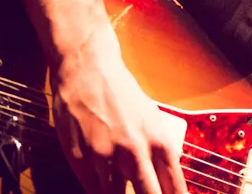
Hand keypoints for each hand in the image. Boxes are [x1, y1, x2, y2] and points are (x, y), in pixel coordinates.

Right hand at [50, 26, 188, 193]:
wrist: (88, 70)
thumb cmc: (122, 92)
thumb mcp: (151, 117)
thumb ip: (157, 147)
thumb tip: (164, 174)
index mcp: (157, 140)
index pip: (172, 184)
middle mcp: (133, 151)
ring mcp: (104, 157)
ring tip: (123, 190)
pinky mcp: (79, 158)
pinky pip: (91, 187)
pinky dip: (98, 189)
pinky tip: (102, 187)